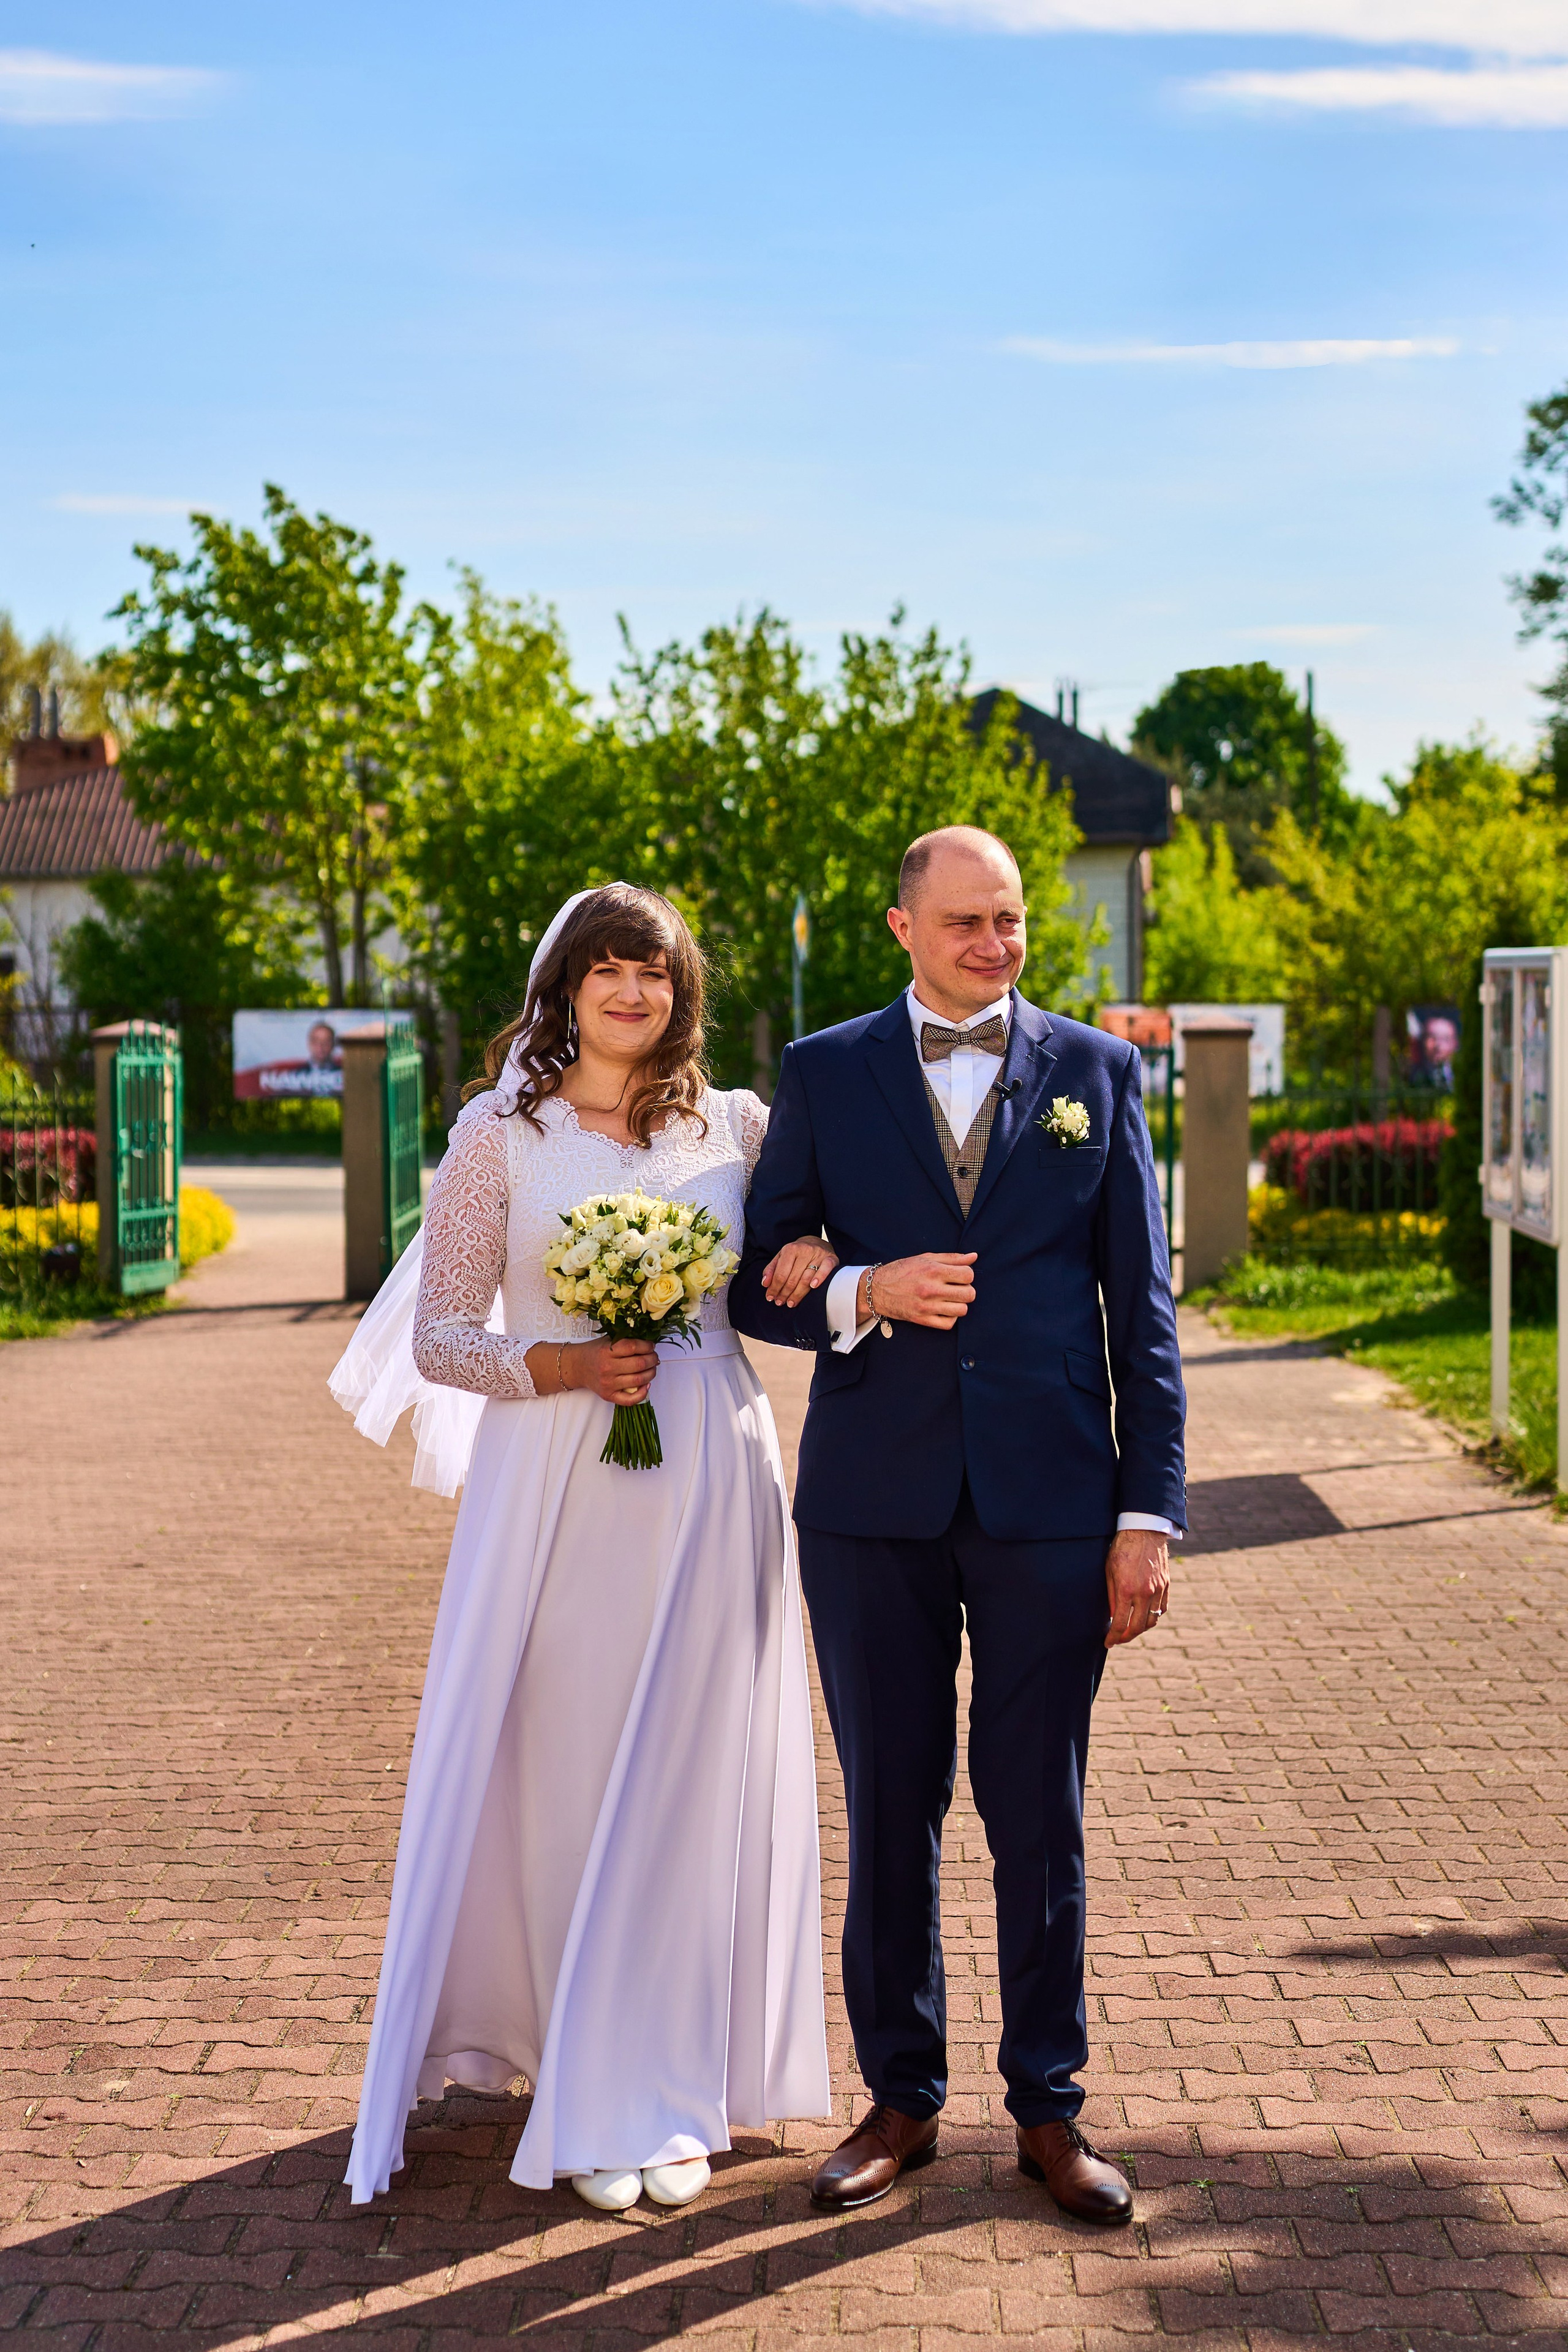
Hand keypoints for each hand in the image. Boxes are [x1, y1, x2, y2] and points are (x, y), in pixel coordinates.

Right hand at [569, 1336, 659, 1404]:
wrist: (577, 1367)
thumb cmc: (595, 1352)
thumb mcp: (608, 1340)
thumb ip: (626, 1340)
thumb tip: (650, 1345)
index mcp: (606, 1351)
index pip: (633, 1347)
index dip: (647, 1346)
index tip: (651, 1346)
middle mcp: (607, 1367)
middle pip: (639, 1364)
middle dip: (653, 1359)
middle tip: (654, 1357)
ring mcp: (608, 1383)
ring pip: (638, 1380)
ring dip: (651, 1373)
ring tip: (652, 1368)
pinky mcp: (608, 1395)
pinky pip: (630, 1400)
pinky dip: (642, 1393)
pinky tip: (646, 1385)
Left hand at [762, 1236, 839, 1307]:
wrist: (816, 1242)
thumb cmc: (796, 1254)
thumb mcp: (781, 1257)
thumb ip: (771, 1269)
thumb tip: (764, 1284)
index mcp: (790, 1249)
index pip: (780, 1274)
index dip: (774, 1288)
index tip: (770, 1298)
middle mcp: (804, 1250)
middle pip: (792, 1279)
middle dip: (784, 1293)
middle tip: (780, 1302)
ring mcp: (818, 1254)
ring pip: (806, 1279)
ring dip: (798, 1294)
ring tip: (791, 1302)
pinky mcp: (830, 1258)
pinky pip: (825, 1270)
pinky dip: (820, 1278)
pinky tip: (813, 1287)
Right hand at [863, 1253, 976, 1330]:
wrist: (877, 1289)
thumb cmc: (902, 1271)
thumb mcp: (925, 1258)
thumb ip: (951, 1258)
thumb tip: (973, 1257)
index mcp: (933, 1270)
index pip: (968, 1275)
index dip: (967, 1275)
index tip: (960, 1276)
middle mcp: (931, 1289)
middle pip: (969, 1294)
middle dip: (967, 1290)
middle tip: (957, 1288)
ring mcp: (927, 1306)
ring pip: (962, 1310)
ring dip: (960, 1304)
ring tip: (951, 1299)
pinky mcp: (922, 1319)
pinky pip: (949, 1323)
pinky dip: (951, 1317)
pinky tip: (945, 1310)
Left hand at [1104, 1530, 1169, 1646]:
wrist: (1144, 1531)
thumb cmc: (1122, 1549)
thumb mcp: (1109, 1571)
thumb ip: (1111, 1596)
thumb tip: (1113, 1617)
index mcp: (1126, 1590)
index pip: (1120, 1623)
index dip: (1113, 1637)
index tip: (1108, 1643)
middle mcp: (1144, 1593)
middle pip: (1138, 1628)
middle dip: (1127, 1637)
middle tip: (1119, 1639)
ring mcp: (1158, 1590)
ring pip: (1152, 1621)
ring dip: (1141, 1629)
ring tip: (1131, 1629)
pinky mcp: (1166, 1585)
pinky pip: (1162, 1609)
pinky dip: (1154, 1617)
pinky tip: (1145, 1616)